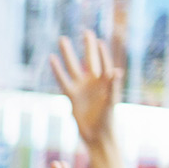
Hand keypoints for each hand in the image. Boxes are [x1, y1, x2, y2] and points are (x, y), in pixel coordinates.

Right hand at [50, 31, 120, 147]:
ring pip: (73, 67)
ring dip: (68, 54)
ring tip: (62, 40)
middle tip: (86, 32)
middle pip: (89, 60)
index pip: (104, 62)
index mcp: (106, 82)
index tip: (98, 40)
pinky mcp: (72, 95)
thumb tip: (116, 71)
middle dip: (87, 46)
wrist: (96, 135)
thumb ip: (113, 86)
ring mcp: (82, 88)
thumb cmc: (108, 120)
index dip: (101, 52)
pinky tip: (52, 59)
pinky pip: (63, 80)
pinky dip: (57, 70)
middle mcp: (94, 82)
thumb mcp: (111, 102)